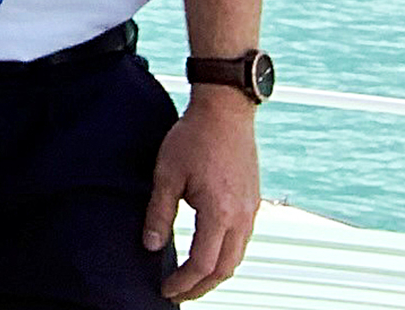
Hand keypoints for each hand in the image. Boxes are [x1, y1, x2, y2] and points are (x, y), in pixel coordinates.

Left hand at [145, 91, 260, 299]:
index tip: (165, 289)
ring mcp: (252, 211)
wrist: (225, 112)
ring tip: (192, 280)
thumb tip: (151, 245)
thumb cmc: (194, 137)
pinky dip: (225, 255)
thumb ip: (159, 213)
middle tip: (179, 293)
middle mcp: (242, 218)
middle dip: (202, 287)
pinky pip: (242, 240)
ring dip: (215, 273)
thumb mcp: (166, 174)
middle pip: (225, 268)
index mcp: (220, 214)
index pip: (203, 264)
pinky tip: (209, 252)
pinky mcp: (253, 202)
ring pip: (237, 256)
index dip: (183, 282)